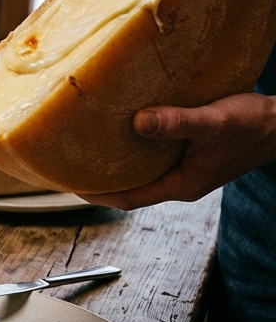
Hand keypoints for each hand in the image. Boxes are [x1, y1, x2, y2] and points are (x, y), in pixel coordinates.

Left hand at [80, 93, 275, 209]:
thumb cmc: (254, 125)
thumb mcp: (213, 122)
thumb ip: (177, 123)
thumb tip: (138, 122)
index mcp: (181, 185)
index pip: (127, 199)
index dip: (95, 194)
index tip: (67, 183)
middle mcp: (180, 181)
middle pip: (129, 187)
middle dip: (99, 179)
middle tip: (67, 163)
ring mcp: (186, 170)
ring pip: (141, 171)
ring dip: (116, 162)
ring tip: (86, 146)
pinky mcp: (191, 155)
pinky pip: (154, 156)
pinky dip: (135, 148)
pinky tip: (124, 129)